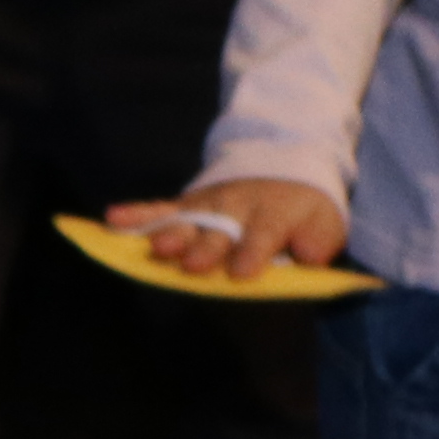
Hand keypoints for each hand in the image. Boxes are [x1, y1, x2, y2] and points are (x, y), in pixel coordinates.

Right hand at [107, 178, 347, 277]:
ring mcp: (208, 206)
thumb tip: (308, 256)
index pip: (264, 233)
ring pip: (186, 221)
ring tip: (156, 246)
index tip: (242, 272)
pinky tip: (112, 220)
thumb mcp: (326, 221)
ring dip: (169, 233)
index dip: (253, 251)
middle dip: (204, 247)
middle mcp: (237, 208)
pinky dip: (136, 214)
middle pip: (219, 230)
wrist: (283, 166)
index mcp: (274, 213)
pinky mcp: (186, 206)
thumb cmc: (303, 209)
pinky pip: (159, 209)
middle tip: (190, 263)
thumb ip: (319, 240)